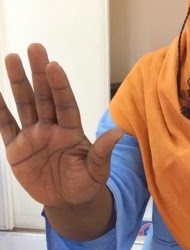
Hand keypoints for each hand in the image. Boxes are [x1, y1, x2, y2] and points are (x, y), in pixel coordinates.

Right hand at [0, 44, 122, 207]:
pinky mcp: (17, 148)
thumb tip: (119, 133)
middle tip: (34, 48)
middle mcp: (52, 127)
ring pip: (24, 104)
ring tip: (12, 58)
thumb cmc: (86, 183)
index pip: (65, 103)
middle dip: (38, 73)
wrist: (68, 201)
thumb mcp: (97, 170)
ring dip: (18, 83)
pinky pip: (6, 126)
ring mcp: (34, 136)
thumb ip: (102, 152)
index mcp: (72, 130)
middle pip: (44, 96)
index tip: (54, 65)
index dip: (60, 85)